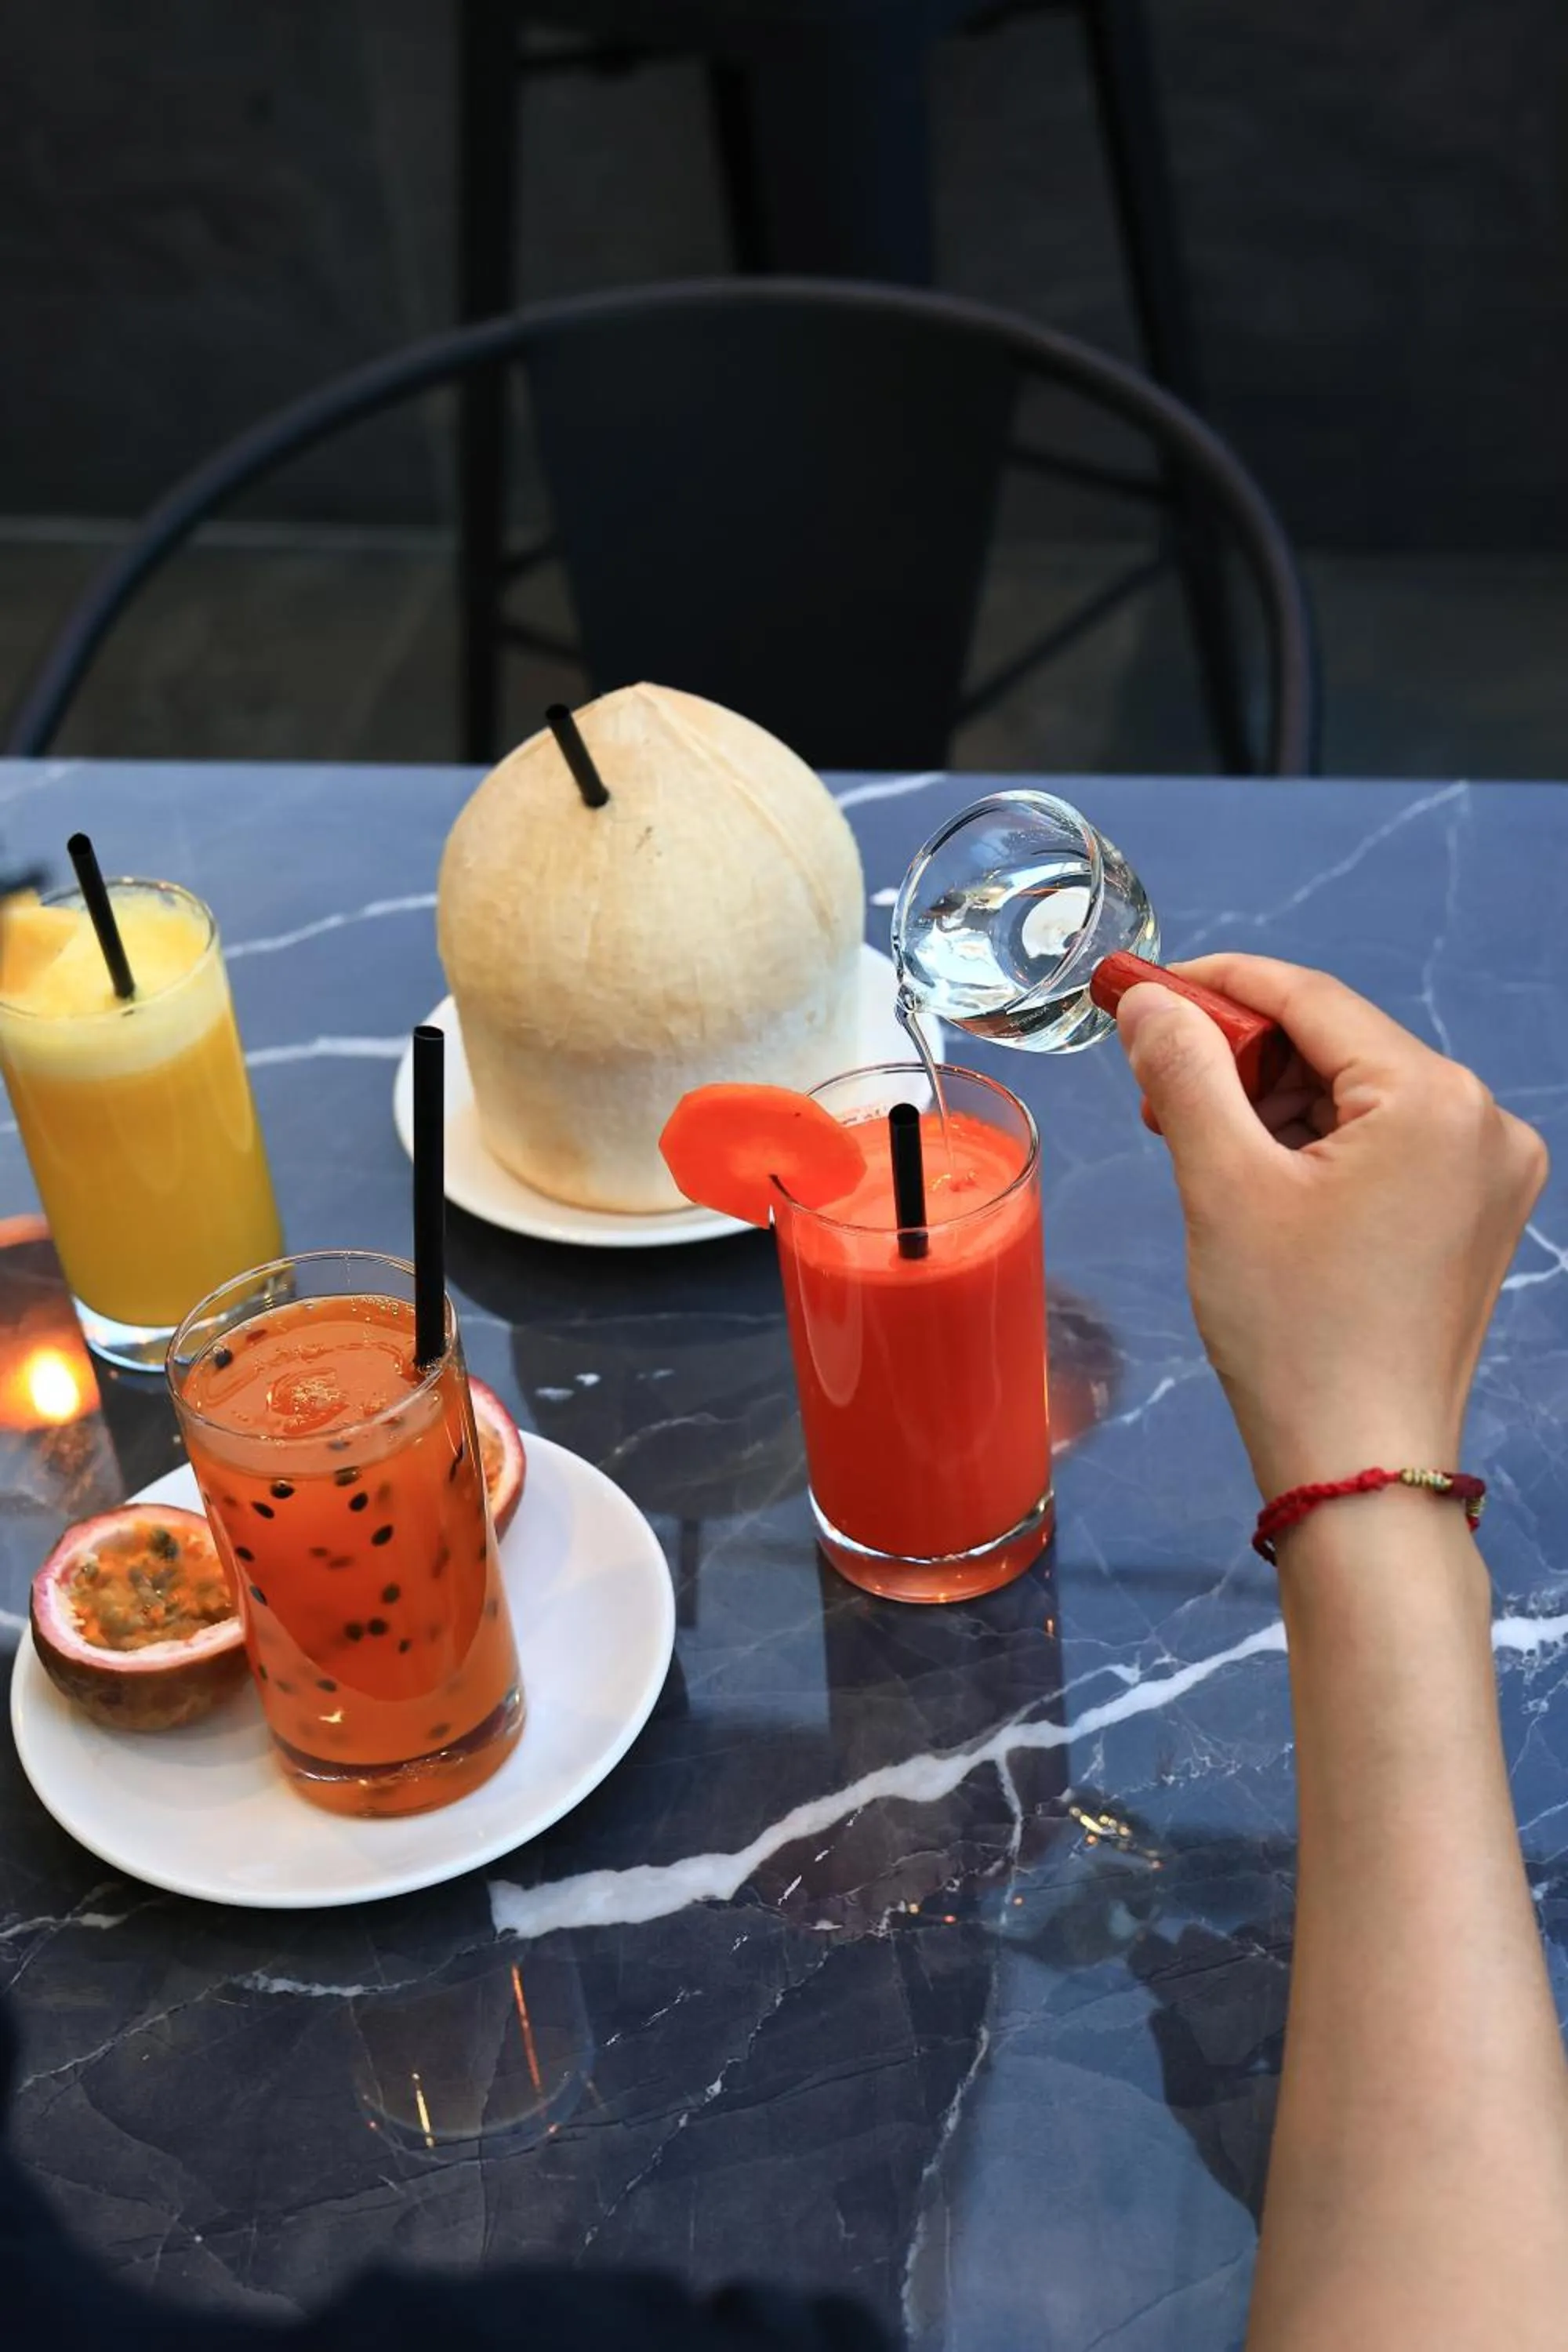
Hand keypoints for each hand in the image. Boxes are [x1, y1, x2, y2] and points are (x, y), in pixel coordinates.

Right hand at [1114, 956, 1548, 1497]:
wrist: (1358, 1465)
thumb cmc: (1296, 1333)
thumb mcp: (1222, 1183)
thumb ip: (1184, 1071)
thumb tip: (1149, 1002)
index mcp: (1435, 1099)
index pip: (1311, 998)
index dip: (1215, 985)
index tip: (1140, 990)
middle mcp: (1483, 1123)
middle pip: (1339, 1046)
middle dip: (1240, 1057)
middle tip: (1157, 1087)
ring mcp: (1489, 1174)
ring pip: (1359, 1096)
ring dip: (1273, 1105)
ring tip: (1197, 1146)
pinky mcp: (1475, 1218)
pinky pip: (1386, 1146)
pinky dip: (1316, 1148)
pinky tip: (1255, 1179)